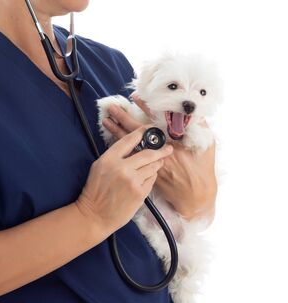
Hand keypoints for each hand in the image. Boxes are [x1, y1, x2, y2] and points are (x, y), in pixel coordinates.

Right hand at [76, 125, 173, 236]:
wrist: (95, 215)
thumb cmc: (95, 191)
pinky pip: (151, 180)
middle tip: (168, 148)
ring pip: (152, 167)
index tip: (149, 129)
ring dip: (157, 163)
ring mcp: (132, 181)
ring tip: (159, 162)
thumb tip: (132, 146)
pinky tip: (148, 177)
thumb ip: (114, 155)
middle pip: (147, 154)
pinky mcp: (140, 193)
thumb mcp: (98, 167)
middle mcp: (122, 168)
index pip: (129, 140)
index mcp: (109, 159)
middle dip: (160, 150)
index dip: (142, 132)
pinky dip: (151, 177)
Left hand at [102, 93, 216, 220]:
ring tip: (106, 121)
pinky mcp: (143, 171)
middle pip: (136, 130)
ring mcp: (148, 162)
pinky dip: (120, 148)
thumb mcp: (207, 145)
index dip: (144, 108)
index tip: (134, 96)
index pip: (154, 120)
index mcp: (172, 141)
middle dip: (123, 117)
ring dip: (117, 131)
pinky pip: (129, 157)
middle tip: (111, 107)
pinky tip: (112, 140)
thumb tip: (195, 111)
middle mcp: (156, 150)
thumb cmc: (202, 170)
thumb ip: (200, 126)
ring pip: (129, 144)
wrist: (194, 196)